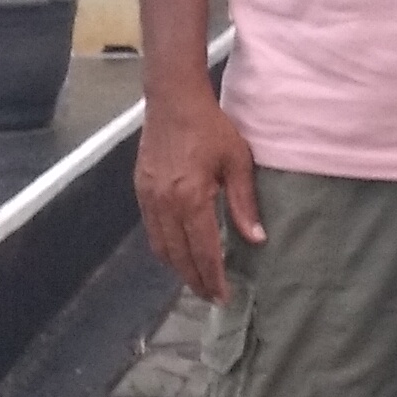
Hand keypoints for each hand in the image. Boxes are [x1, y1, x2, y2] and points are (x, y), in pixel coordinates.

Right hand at [138, 88, 264, 301]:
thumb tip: (256, 238)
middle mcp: (166, 204)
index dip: (213, 277)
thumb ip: (244, 203)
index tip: (223, 296)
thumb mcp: (237, 162)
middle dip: (195, 280)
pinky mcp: (140, 190)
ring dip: (178, 267)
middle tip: (211, 296)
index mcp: (192, 199)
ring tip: (196, 279)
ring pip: (161, 247)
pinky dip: (164, 248)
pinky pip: (151, 230)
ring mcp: (149, 198)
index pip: (204, 251)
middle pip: (179, 256)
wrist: (173, 100)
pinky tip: (178, 251)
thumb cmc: (210, 128)